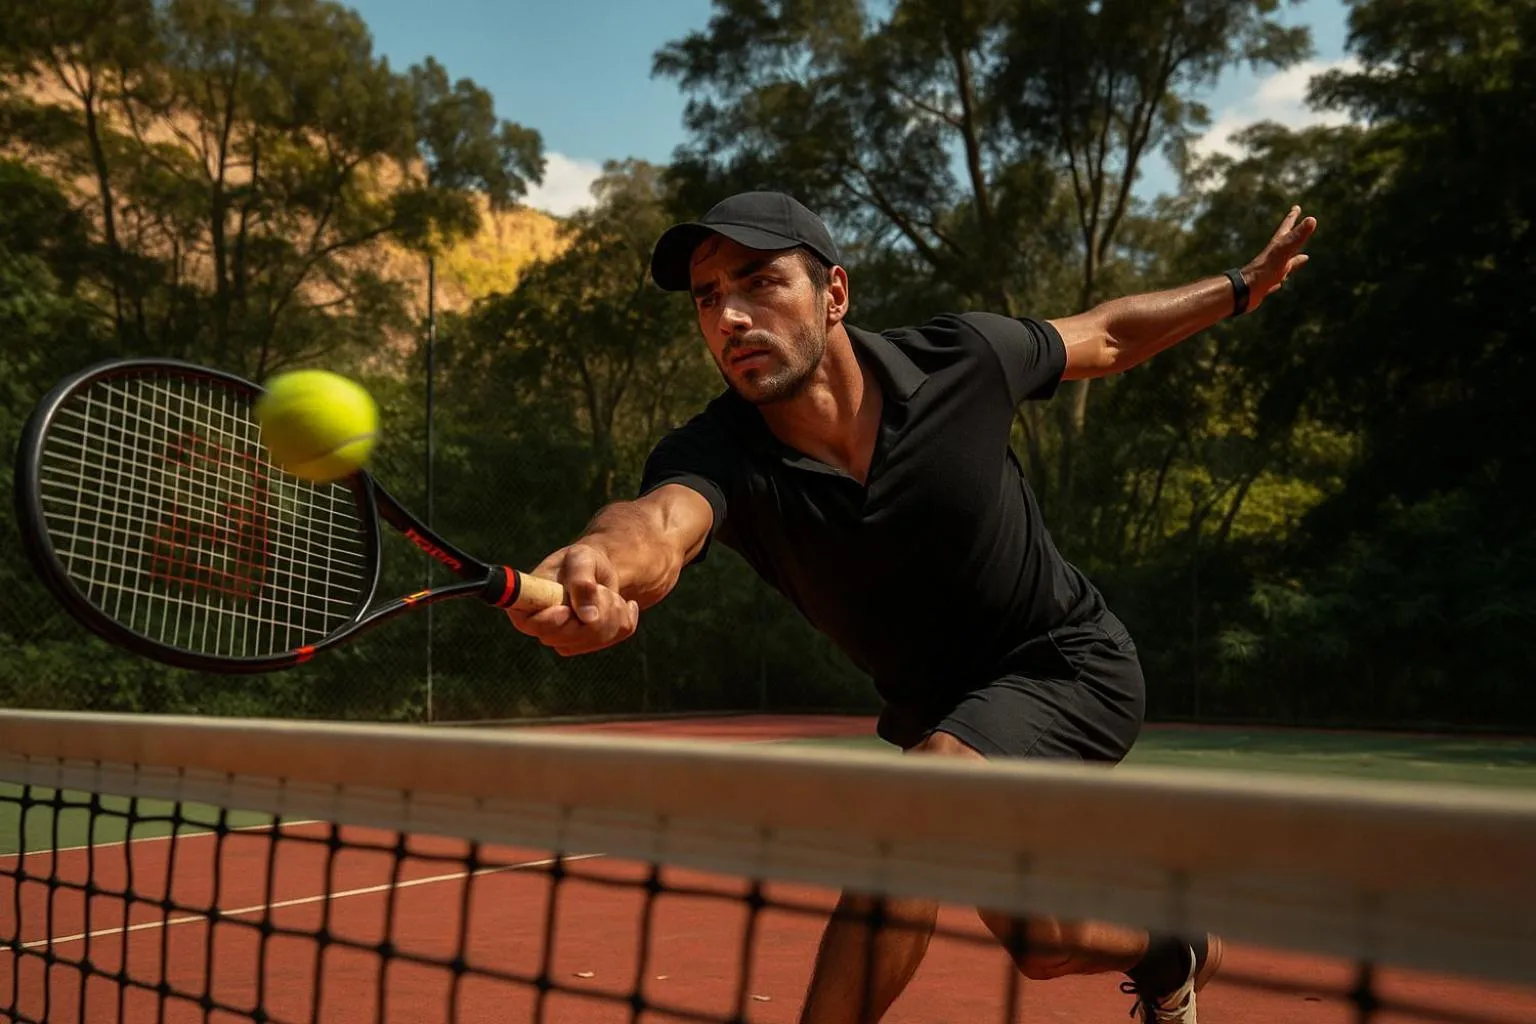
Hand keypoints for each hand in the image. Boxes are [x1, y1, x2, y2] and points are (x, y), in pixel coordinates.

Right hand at [506, 543, 639, 655]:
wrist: (598, 571)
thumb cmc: (581, 560)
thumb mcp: (581, 559)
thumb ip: (581, 580)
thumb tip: (588, 616)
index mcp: (529, 603)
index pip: (530, 623)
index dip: (548, 622)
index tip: (565, 610)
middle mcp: (543, 627)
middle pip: (567, 636)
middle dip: (593, 608)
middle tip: (598, 586)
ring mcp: (564, 640)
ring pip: (594, 637)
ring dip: (611, 609)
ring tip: (607, 590)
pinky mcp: (587, 644)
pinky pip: (614, 637)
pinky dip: (625, 616)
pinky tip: (622, 603)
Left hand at [1242, 205, 1316, 312]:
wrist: (1244, 292)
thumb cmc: (1264, 270)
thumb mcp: (1283, 251)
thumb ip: (1297, 237)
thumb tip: (1312, 219)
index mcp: (1277, 246)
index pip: (1286, 228)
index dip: (1292, 217)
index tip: (1296, 207)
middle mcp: (1273, 256)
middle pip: (1285, 242)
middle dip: (1292, 233)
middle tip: (1297, 226)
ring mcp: (1270, 270)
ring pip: (1285, 261)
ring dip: (1294, 258)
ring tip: (1304, 257)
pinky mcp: (1267, 284)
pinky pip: (1278, 278)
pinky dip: (1284, 277)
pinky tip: (1283, 281)